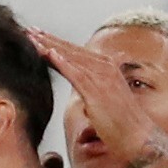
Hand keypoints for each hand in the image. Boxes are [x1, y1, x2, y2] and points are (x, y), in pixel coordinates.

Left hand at [27, 27, 159, 162]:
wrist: (139, 137)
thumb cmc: (123, 124)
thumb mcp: (107, 99)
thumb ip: (94, 88)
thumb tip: (82, 88)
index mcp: (107, 68)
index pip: (77, 52)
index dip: (57, 42)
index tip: (39, 36)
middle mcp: (105, 68)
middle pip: (71, 50)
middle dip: (49, 39)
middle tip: (29, 30)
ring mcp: (102, 78)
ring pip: (71, 58)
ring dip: (50, 46)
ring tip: (32, 38)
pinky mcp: (98, 92)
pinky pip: (76, 74)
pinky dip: (62, 63)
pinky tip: (49, 54)